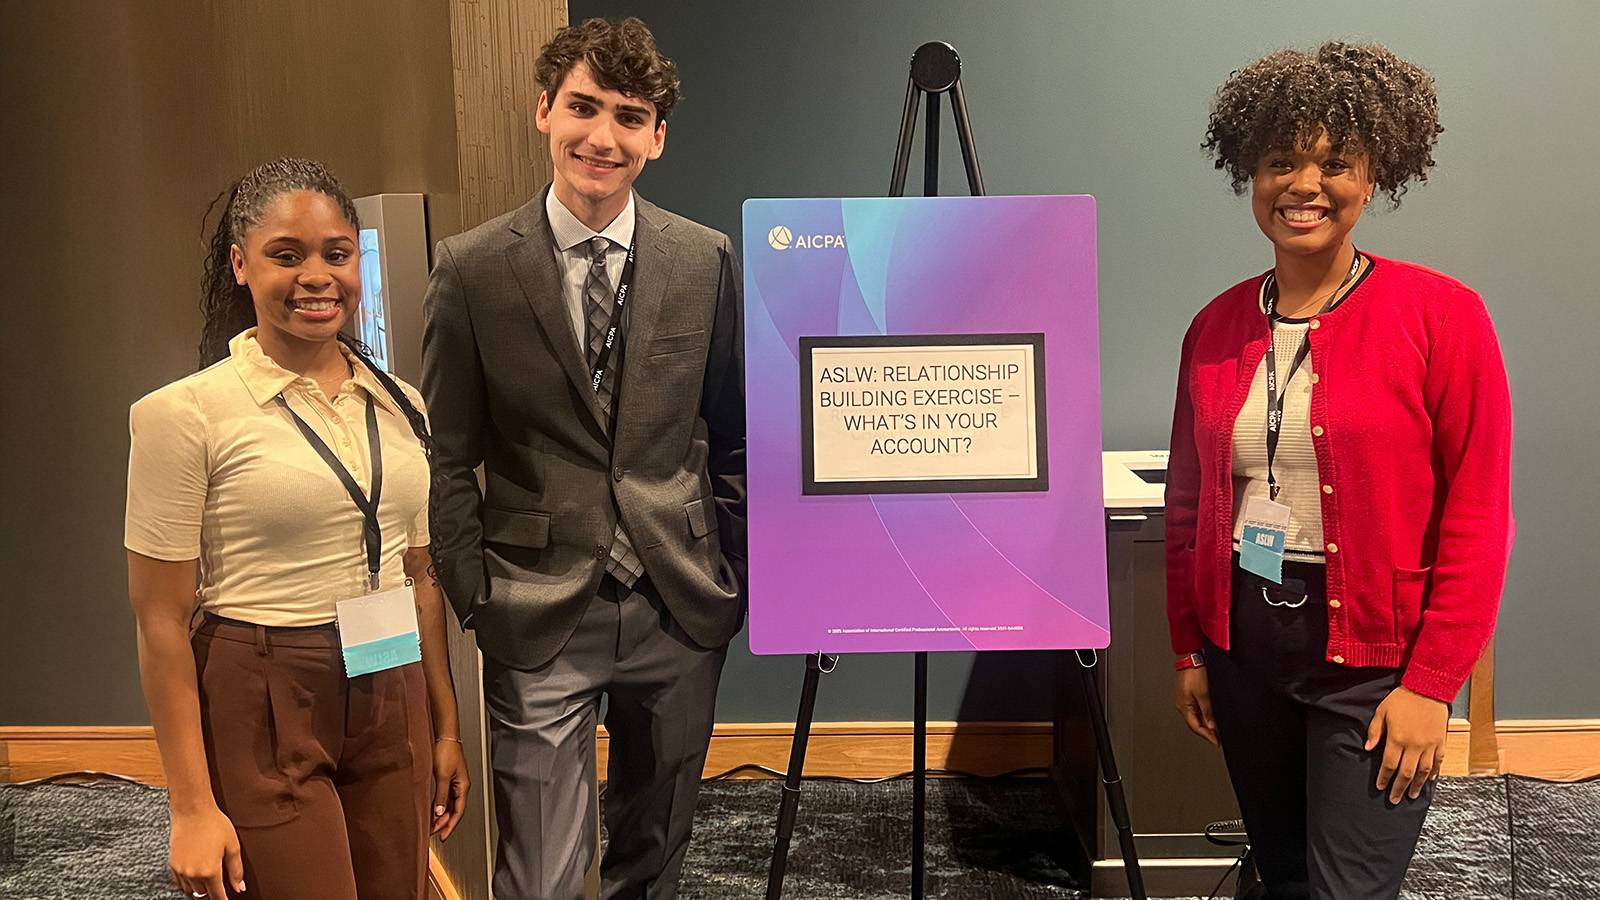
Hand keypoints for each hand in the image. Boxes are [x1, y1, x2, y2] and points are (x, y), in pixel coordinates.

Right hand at [169, 804, 243, 897]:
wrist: (192, 811)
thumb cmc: (215, 824)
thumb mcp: (232, 846)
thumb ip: (236, 870)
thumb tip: (239, 888)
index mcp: (210, 871)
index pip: (217, 896)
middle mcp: (193, 874)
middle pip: (203, 895)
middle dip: (212, 894)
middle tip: (220, 888)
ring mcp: (181, 871)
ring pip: (191, 891)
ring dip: (200, 890)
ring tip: (209, 884)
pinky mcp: (172, 865)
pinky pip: (180, 883)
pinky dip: (188, 885)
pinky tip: (196, 878)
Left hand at [431, 738, 470, 839]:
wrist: (444, 737)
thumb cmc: (447, 752)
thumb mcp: (442, 776)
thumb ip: (441, 795)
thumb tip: (439, 812)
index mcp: (463, 786)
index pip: (458, 812)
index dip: (450, 825)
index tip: (443, 836)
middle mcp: (460, 786)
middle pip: (454, 810)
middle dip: (444, 823)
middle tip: (433, 833)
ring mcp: (454, 783)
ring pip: (448, 805)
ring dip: (440, 816)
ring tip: (430, 825)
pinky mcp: (447, 779)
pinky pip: (444, 798)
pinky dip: (438, 806)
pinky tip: (431, 811)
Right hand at [1174, 666, 1218, 745]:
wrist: (1190, 657)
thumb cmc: (1195, 673)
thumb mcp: (1204, 694)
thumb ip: (1208, 712)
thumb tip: (1211, 726)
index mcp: (1184, 707)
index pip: (1196, 727)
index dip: (1207, 736)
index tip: (1216, 743)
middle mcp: (1183, 706)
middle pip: (1196, 724)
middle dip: (1207, 732)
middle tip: (1219, 739)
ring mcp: (1185, 701)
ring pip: (1197, 718)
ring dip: (1207, 724)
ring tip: (1218, 730)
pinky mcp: (1189, 696)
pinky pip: (1197, 710)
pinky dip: (1205, 716)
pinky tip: (1212, 717)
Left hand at [1366, 685, 1448, 803]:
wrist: (1427, 688)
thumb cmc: (1401, 699)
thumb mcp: (1381, 712)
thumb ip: (1374, 732)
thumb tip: (1367, 749)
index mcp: (1397, 738)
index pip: (1389, 764)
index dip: (1384, 778)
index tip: (1380, 787)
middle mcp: (1414, 745)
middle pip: (1406, 773)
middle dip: (1399, 788)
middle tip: (1394, 799)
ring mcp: (1429, 745)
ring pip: (1423, 771)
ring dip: (1417, 785)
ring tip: (1412, 795)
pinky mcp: (1441, 742)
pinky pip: (1438, 762)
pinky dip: (1434, 773)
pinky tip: (1429, 781)